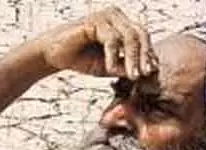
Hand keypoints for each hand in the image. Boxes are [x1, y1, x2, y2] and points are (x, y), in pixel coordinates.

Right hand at [36, 6, 157, 79]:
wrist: (53, 55)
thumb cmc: (81, 59)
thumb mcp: (108, 67)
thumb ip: (125, 67)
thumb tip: (146, 75)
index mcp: (123, 25)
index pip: (143, 39)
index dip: (149, 56)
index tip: (152, 74)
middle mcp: (117, 17)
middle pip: (140, 35)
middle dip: (145, 56)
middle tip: (146, 75)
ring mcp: (107, 17)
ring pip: (129, 37)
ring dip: (133, 58)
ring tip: (133, 76)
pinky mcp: (96, 21)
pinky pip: (111, 39)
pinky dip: (113, 55)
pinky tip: (110, 69)